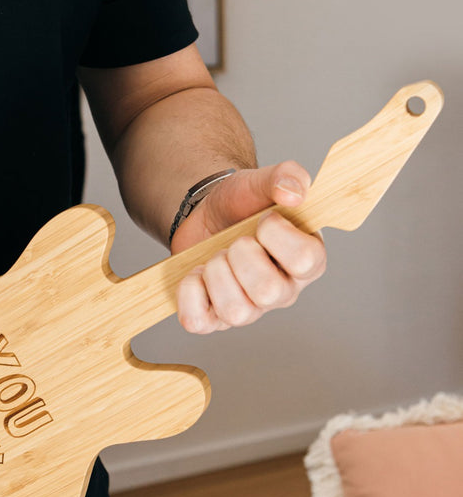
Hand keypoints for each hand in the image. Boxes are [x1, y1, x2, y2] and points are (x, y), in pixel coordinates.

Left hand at [172, 161, 326, 333]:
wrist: (207, 214)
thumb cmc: (242, 204)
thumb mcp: (261, 181)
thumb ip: (286, 175)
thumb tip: (294, 192)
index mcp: (307, 262)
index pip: (305, 260)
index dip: (276, 236)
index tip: (263, 219)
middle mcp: (282, 292)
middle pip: (268, 291)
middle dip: (240, 255)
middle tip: (235, 241)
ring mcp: (249, 310)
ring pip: (235, 311)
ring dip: (215, 274)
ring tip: (216, 256)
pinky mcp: (214, 319)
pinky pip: (198, 321)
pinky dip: (188, 293)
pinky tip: (195, 274)